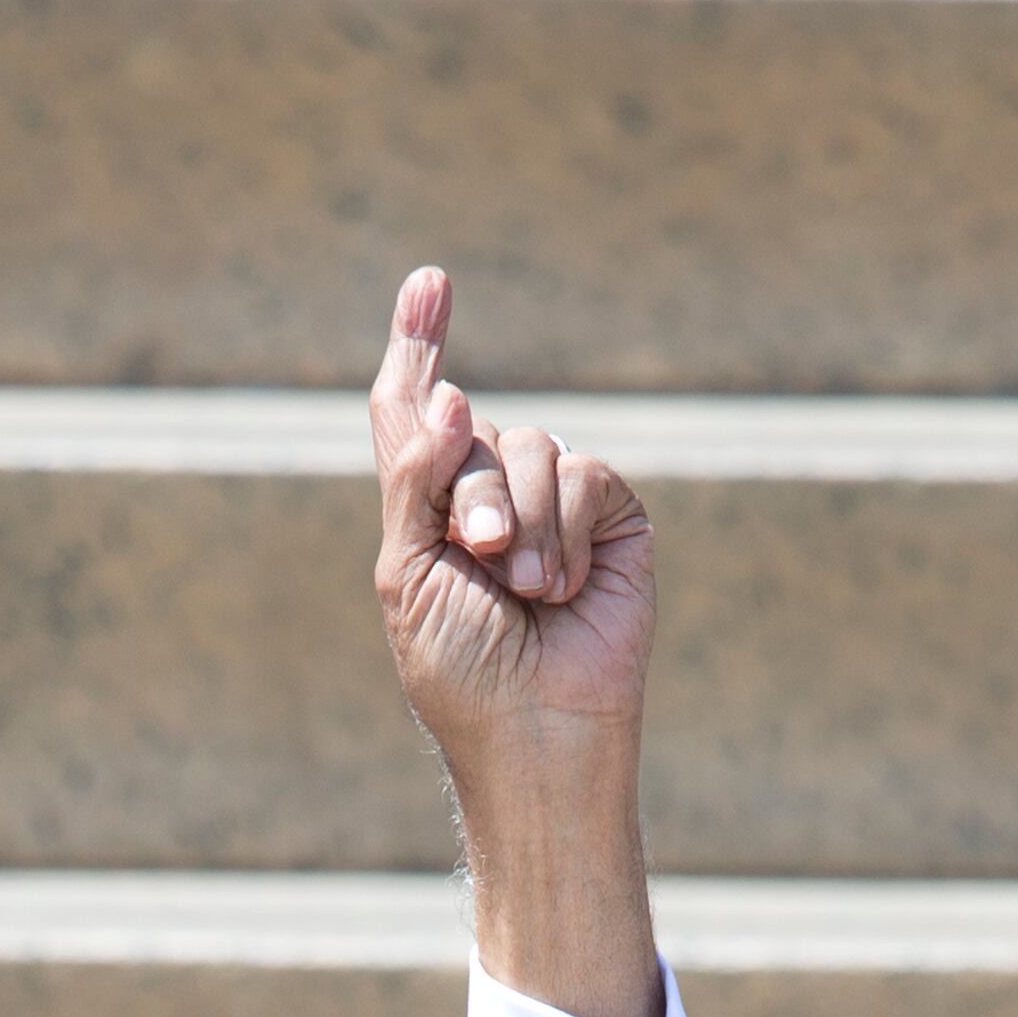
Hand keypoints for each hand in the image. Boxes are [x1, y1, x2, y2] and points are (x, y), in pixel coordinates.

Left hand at [370, 263, 664, 1016]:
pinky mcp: (611, 518)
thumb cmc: (461, 673)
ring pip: (531, 444)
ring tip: (525, 591)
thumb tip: (451, 395)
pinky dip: (566, 528)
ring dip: (518, 518)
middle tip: (480, 558)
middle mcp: (490, 493)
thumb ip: (412, 477)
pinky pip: (584, 473)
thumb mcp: (406, 571)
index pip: (415, 409)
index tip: (430, 282)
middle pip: (468, 426)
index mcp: (429, 507)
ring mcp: (553, 504)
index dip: (420, 342)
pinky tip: (563, 587)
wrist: (535, 734)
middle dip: (469, 487)